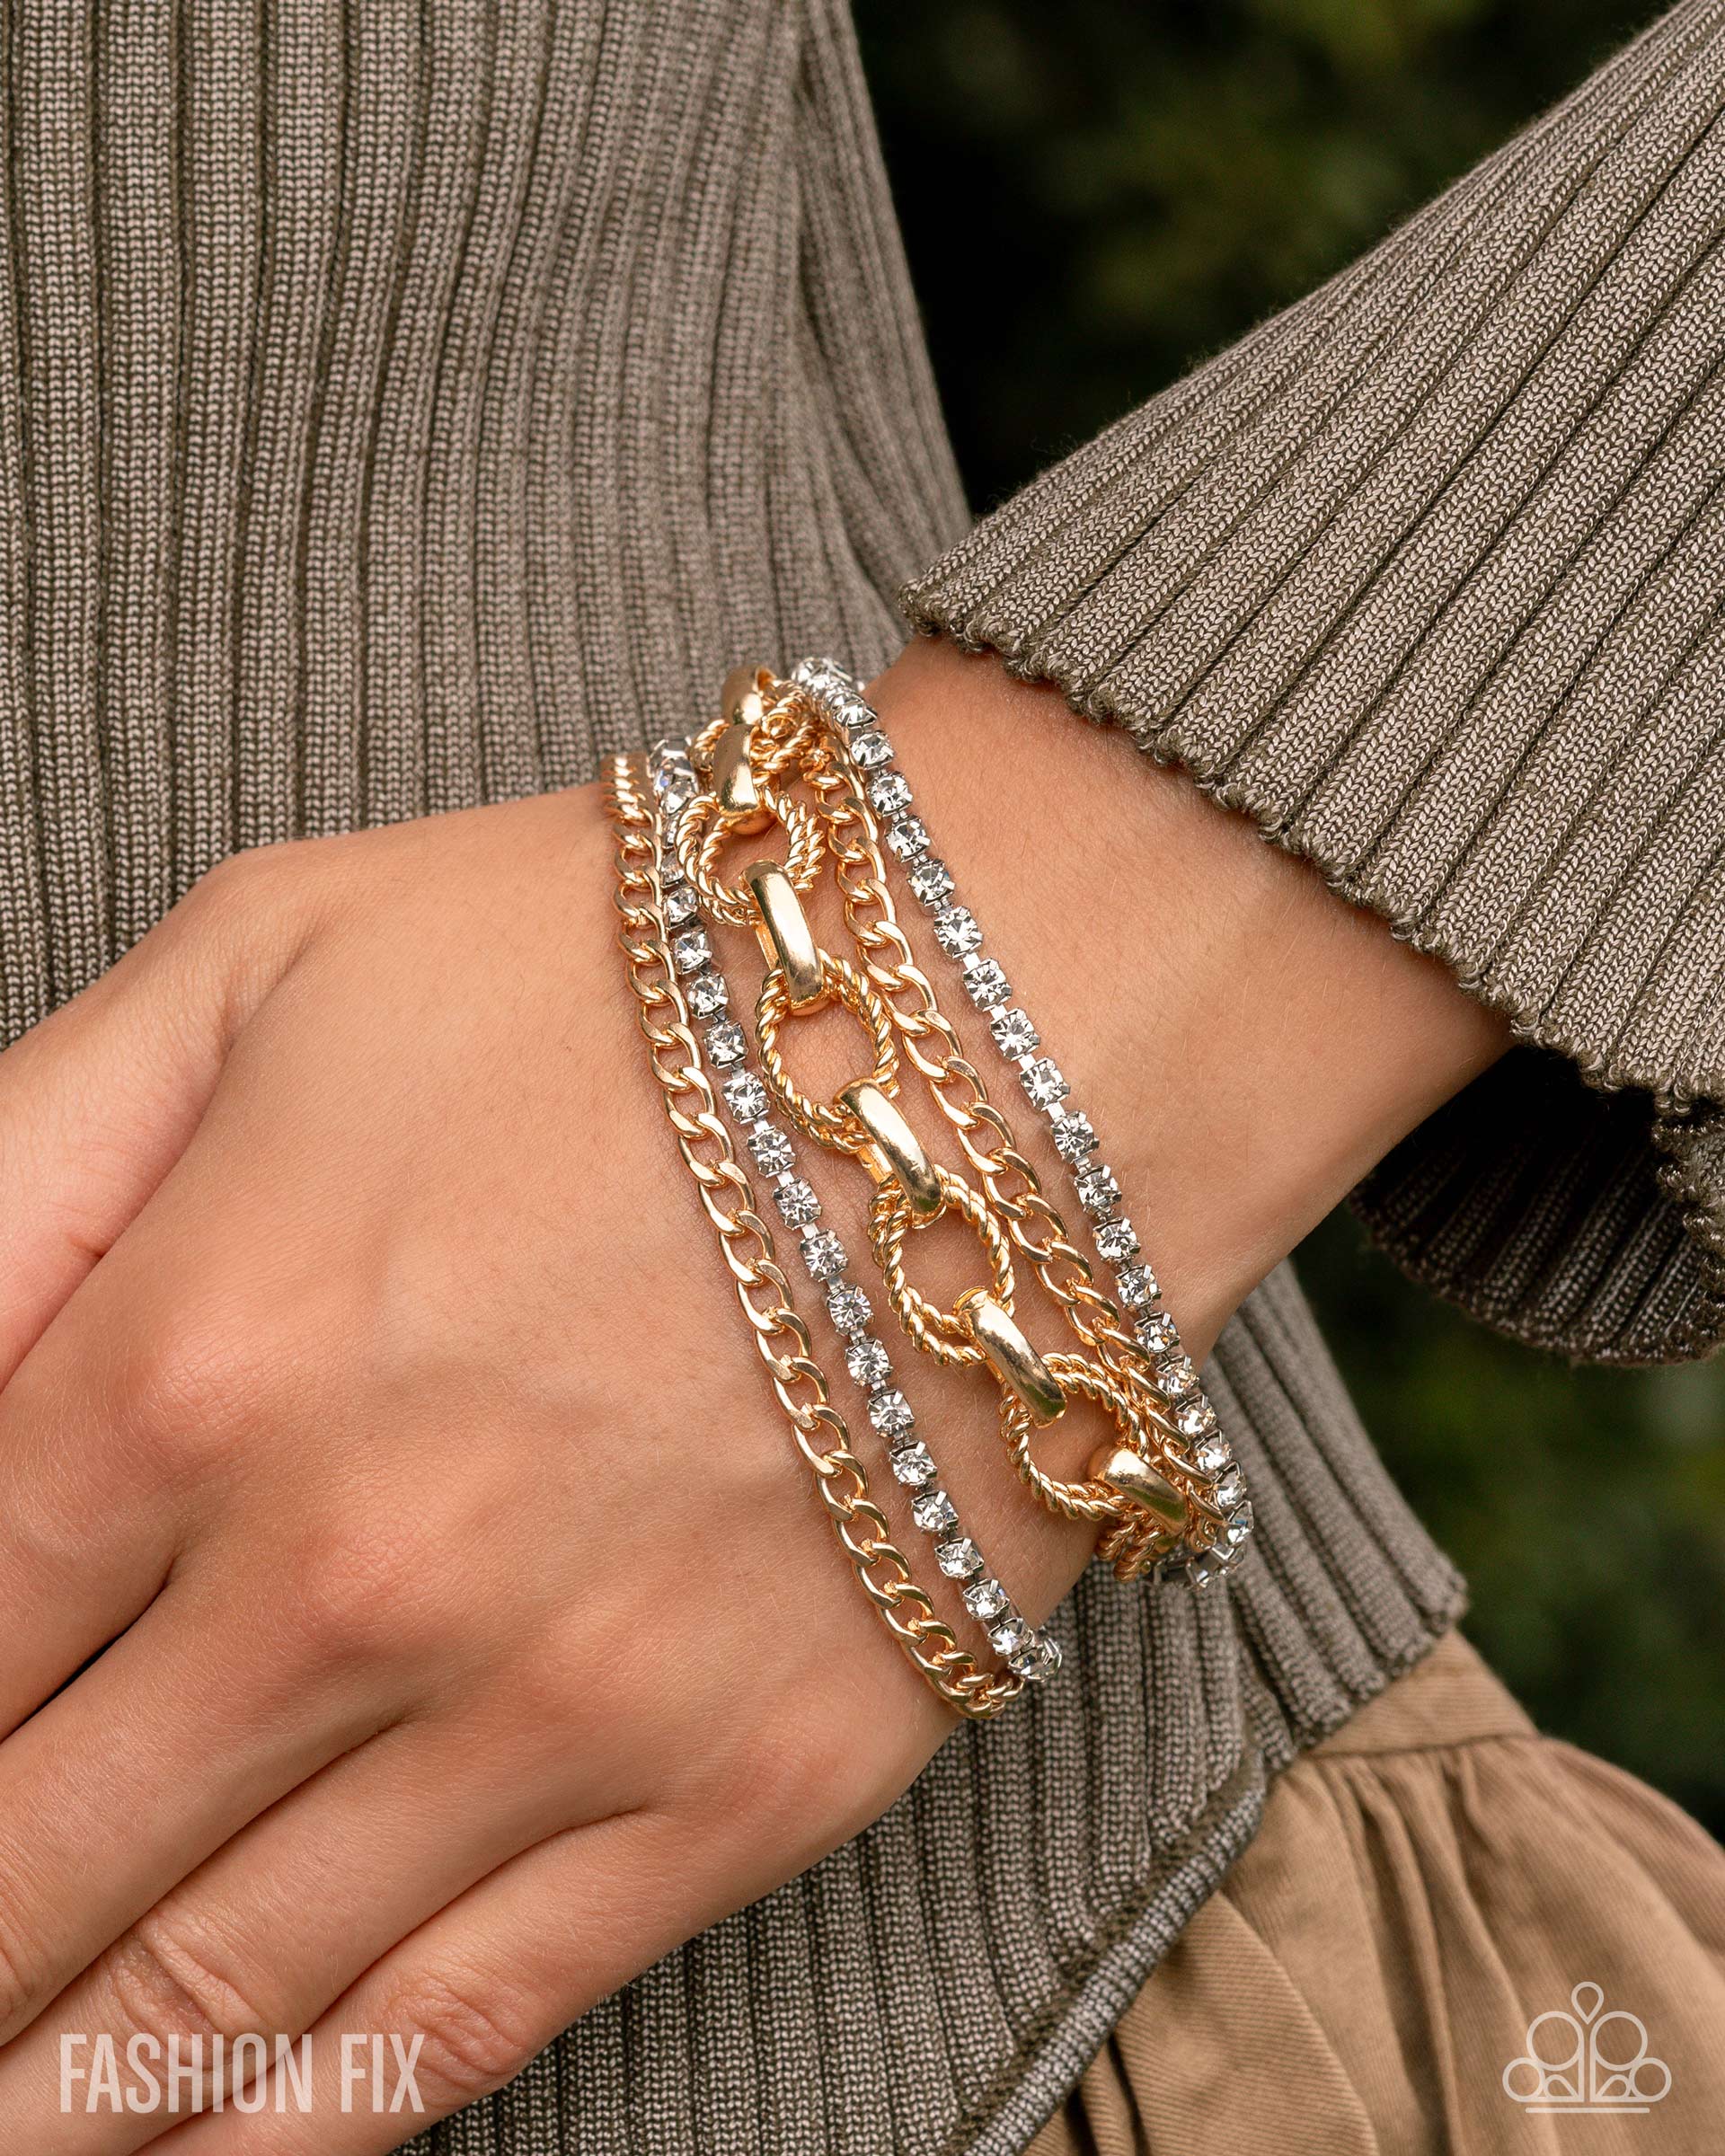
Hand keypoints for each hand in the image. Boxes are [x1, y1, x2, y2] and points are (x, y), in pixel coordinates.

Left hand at [0, 644, 1503, 2151]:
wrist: (1012, 1027)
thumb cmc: (628, 965)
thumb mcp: (262, 956)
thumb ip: (13, 1160)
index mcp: (190, 1359)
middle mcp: (344, 1576)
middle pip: (29, 1858)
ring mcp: (553, 1706)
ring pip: (216, 1994)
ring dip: (51, 2085)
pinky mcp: (738, 1784)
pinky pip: (465, 2027)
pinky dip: (293, 2128)